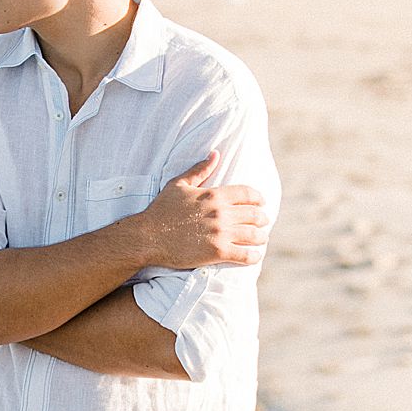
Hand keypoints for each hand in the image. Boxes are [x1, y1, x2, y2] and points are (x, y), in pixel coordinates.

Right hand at [140, 150, 270, 267]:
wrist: (148, 237)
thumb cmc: (161, 210)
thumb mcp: (179, 184)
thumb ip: (200, 170)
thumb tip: (215, 154)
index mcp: (214, 195)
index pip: (248, 194)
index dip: (258, 199)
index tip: (261, 203)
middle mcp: (221, 213)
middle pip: (255, 215)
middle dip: (262, 219)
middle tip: (263, 222)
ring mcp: (221, 233)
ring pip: (254, 235)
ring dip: (261, 237)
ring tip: (261, 239)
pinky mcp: (217, 252)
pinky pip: (245, 255)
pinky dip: (254, 255)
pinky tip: (255, 255)